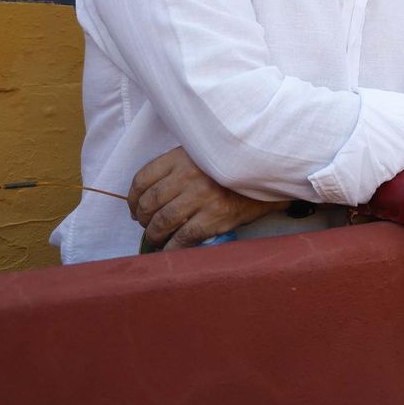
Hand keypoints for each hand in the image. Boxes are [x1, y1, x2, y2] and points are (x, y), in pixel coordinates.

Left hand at [128, 146, 285, 250]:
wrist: (270, 173)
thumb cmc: (234, 166)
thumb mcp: (204, 155)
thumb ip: (179, 168)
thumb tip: (150, 198)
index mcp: (182, 157)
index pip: (143, 178)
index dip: (133, 198)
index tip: (136, 208)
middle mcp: (189, 175)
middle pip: (150, 202)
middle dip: (143, 218)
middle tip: (147, 225)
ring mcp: (202, 196)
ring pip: (163, 221)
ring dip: (154, 234)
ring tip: (156, 239)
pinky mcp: (215, 216)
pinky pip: (183, 238)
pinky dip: (171, 247)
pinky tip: (169, 250)